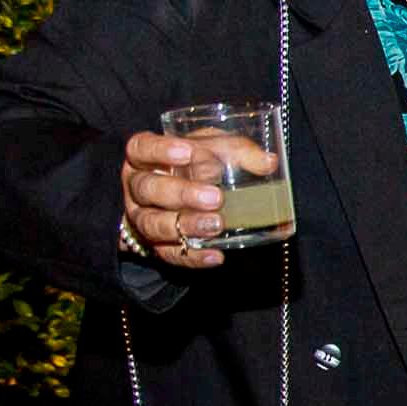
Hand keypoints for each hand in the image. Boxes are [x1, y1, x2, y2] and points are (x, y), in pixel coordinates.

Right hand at [120, 129, 275, 269]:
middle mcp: (137, 188)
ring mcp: (143, 218)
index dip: (160, 150)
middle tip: (215, 197)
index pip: (140, 148)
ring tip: (216, 225)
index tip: (187, 153)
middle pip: (148, 189)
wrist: (182, 200)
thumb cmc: (197, 164)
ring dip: (186, 225)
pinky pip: (169, 254)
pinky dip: (193, 257)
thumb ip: (239, 152)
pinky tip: (215, 255)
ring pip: (153, 224)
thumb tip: (269, 163)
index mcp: (145, 158)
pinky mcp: (155, 246)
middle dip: (181, 193)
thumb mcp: (215, 149)